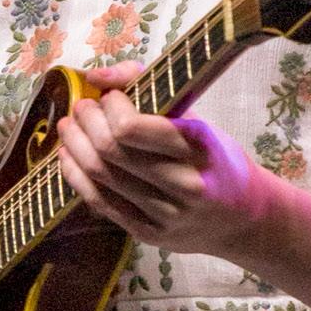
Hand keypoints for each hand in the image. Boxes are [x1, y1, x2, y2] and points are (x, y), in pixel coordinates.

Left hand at [55, 63, 265, 257]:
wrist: (242, 221)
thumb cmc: (217, 161)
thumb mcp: (198, 122)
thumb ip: (151, 89)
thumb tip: (97, 76)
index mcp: (198, 148)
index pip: (131, 128)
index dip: (109, 106)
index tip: (108, 95)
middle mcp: (182, 185)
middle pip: (110, 151)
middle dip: (86, 122)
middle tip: (81, 108)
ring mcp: (164, 215)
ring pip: (100, 177)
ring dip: (74, 147)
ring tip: (69, 128)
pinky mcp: (147, 234)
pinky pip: (99, 203)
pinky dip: (76, 176)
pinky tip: (68, 157)